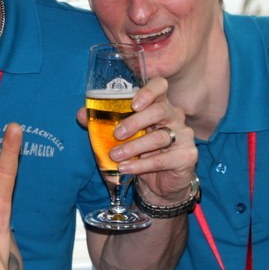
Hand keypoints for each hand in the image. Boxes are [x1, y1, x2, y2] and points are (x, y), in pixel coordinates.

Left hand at [76, 76, 196, 204]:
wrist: (158, 183)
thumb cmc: (139, 151)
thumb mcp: (120, 135)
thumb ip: (102, 122)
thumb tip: (81, 114)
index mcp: (159, 104)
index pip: (160, 86)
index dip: (148, 91)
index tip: (133, 104)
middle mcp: (175, 116)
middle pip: (159, 111)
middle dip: (134, 122)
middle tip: (116, 134)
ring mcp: (184, 136)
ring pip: (160, 137)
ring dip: (134, 147)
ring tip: (115, 156)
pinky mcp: (187, 156)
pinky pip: (163, 159)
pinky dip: (141, 164)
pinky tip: (126, 168)